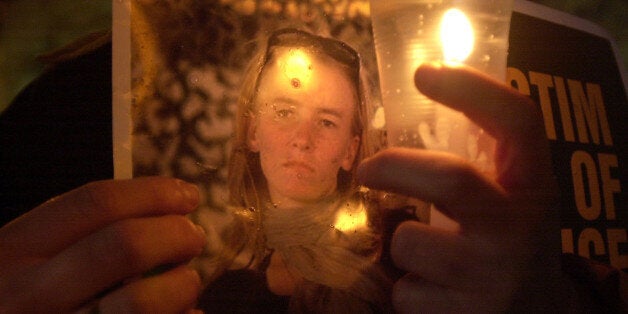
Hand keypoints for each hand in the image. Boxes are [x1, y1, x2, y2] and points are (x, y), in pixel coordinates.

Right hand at [0, 177, 205, 312]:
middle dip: (175, 235)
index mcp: (15, 250)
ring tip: (188, 282)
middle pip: (126, 245)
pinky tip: (187, 313)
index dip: (153, 194)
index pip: (96, 203)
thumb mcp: (26, 260)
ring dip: (181, 286)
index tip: (187, 195)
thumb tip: (160, 215)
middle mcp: (29, 292)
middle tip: (194, 237)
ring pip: (141, 302)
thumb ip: (77, 237)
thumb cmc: (24, 299)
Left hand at [358, 63, 571, 311]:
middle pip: (449, 179)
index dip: (472, 90)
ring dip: (403, 244)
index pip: (517, 121)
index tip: (425, 73)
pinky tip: (435, 293)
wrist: (540, 313)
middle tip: (366, 169)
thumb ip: (477, 168)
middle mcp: (519, 227)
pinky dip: (407, 289)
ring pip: (411, 242)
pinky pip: (405, 292)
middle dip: (395, 167)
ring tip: (426, 255)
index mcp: (533, 187)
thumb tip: (403, 131)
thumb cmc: (511, 242)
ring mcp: (494, 275)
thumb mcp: (511, 200)